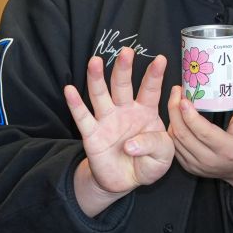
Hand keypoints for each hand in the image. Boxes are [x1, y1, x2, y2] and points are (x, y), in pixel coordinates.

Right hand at [65, 48, 173, 196]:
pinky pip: (82, 118)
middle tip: (126, 51)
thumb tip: (130, 145)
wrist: (126, 181)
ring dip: (97, 78)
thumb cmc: (148, 162)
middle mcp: (125, 110)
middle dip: (124, 68)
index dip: (155, 75)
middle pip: (123, 85)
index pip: (150, 90)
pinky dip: (75, 104)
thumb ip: (154, 145)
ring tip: (95, 61)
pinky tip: (69, 90)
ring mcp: (107, 120)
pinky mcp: (92, 134)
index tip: (161, 59)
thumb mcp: (164, 155)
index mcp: (146, 112)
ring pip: (100, 95)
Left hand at [170, 77, 232, 205]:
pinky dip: (173, 131)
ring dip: (172, 119)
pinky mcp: (191, 167)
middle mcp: (211, 160)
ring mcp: (199, 166)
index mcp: (228, 149)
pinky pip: (175, 148)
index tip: (184, 99)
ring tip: (175, 101)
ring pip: (176, 141)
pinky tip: (176, 117)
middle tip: (176, 93)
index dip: (190, 116)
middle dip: (175, 112)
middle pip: (184, 135)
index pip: (203, 132)